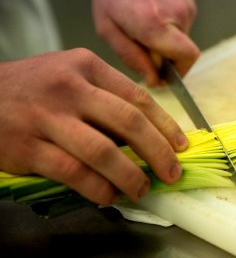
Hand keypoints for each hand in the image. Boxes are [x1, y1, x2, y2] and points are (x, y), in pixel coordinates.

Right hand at [0, 48, 186, 205]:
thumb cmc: (33, 87)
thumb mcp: (71, 76)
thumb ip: (105, 98)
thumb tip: (146, 135)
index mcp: (87, 66)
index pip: (138, 97)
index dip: (165, 125)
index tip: (181, 146)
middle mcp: (70, 88)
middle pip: (129, 123)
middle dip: (158, 152)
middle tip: (172, 172)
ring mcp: (48, 117)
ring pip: (103, 151)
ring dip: (131, 176)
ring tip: (143, 188)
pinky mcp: (28, 146)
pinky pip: (74, 172)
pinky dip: (98, 188)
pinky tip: (109, 195)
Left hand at [92, 0, 199, 86]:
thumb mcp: (107, 28)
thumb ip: (131, 58)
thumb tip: (154, 80)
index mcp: (155, 24)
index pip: (187, 59)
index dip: (178, 73)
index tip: (163, 77)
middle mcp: (178, 15)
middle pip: (183, 53)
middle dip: (166, 58)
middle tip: (143, 47)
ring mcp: (187, 6)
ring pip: (182, 39)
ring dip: (165, 41)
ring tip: (143, 24)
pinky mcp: (189, 1)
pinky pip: (182, 25)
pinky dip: (168, 28)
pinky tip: (151, 13)